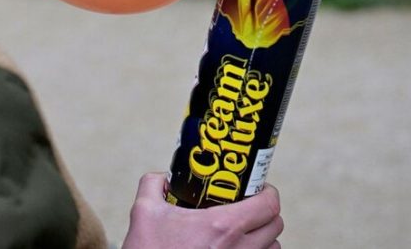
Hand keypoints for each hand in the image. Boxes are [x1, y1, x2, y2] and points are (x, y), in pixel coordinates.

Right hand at [121, 173, 282, 248]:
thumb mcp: (144, 211)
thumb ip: (154, 184)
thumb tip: (164, 178)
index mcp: (221, 227)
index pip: (268, 205)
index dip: (267, 191)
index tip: (256, 186)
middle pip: (276, 225)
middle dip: (265, 210)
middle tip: (248, 203)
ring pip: (272, 247)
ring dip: (263, 235)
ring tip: (242, 228)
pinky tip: (234, 246)